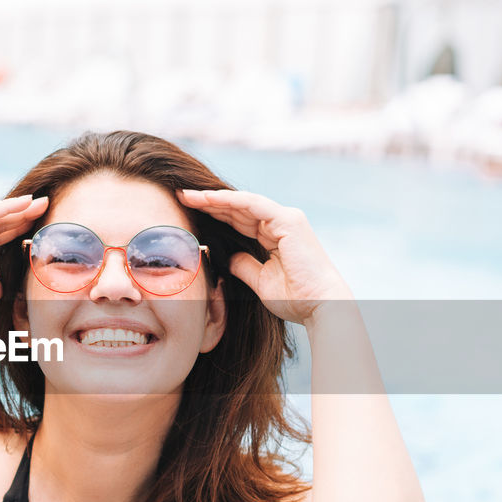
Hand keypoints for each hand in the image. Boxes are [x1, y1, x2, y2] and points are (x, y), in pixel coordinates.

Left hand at [177, 189, 350, 324]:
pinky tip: (207, 199)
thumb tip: (226, 257)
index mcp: (276, 235)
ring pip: (242, 202)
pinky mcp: (288, 221)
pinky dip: (229, 200)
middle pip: (238, 208)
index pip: (239, 220)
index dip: (214, 214)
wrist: (321, 307)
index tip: (187, 212)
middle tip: (179, 196)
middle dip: (208, 202)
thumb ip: (244, 266)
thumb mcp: (260, 281)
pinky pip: (252, 205)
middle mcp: (281, 222)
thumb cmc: (296, 299)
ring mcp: (286, 219)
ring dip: (213, 198)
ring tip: (186, 195)